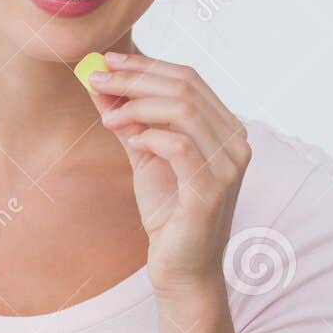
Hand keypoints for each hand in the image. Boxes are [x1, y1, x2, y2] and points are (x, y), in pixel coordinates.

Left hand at [88, 52, 250, 298]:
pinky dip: (149, 135)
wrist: (181, 269)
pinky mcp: (212, 191)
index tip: (106, 63)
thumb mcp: (145, 157)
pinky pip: (179, 146)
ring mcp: (229, 167)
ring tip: (107, 116)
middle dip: (135, 79)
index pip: (188, 79)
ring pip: (183, 110)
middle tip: (96, 78)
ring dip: (137, 105)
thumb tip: (100, 84)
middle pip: (185, 87)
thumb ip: (129, 121)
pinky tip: (129, 139)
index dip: (146, 66)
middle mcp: (236, 143)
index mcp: (226, 129)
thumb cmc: (168, 213)